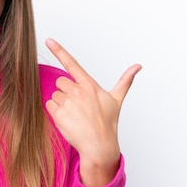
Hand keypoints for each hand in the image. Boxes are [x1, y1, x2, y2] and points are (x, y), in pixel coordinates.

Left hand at [44, 38, 140, 186]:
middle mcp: (78, 92)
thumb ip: (125, 81)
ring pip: (55, 95)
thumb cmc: (108, 123)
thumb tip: (138, 66)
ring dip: (61, 103)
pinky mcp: (59, 114)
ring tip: (75, 114)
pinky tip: (68, 119)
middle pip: (61, 83)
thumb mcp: (117, 100)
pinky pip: (50, 106)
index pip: (72, 64)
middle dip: (66, 92)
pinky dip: (55, 112)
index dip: (59, 50)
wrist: (99, 146)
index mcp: (90, 86)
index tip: (48, 40)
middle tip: (78, 105)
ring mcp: (68, 103)